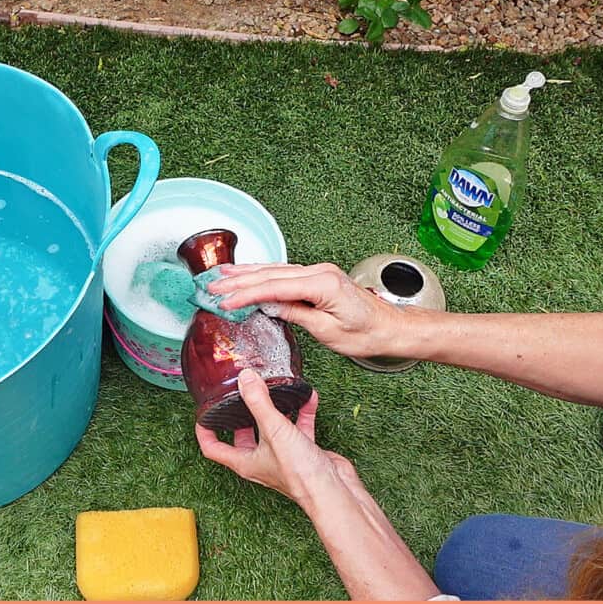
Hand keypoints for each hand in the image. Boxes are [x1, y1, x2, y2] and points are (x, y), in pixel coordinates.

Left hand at [195, 370, 350, 505]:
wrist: (334, 492)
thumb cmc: (300, 474)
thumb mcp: (274, 431)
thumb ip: (259, 402)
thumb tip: (245, 379)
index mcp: (245, 461)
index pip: (213, 448)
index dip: (204, 431)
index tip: (203, 414)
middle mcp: (261, 461)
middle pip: (242, 438)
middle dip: (240, 417)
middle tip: (239, 398)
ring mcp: (282, 458)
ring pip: (272, 431)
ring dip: (273, 411)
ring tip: (273, 391)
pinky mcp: (303, 453)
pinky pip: (299, 428)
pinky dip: (302, 413)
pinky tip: (307, 398)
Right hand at [207, 262, 405, 358]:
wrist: (390, 327)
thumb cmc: (366, 333)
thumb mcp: (327, 331)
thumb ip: (295, 314)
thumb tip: (267, 306)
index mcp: (321, 284)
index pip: (274, 288)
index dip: (246, 295)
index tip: (224, 301)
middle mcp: (319, 272)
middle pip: (270, 274)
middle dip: (239, 281)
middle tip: (212, 286)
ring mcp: (318, 272)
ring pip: (275, 270)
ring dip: (247, 273)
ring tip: (221, 276)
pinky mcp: (317, 277)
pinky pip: (284, 272)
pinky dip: (263, 274)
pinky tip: (248, 274)